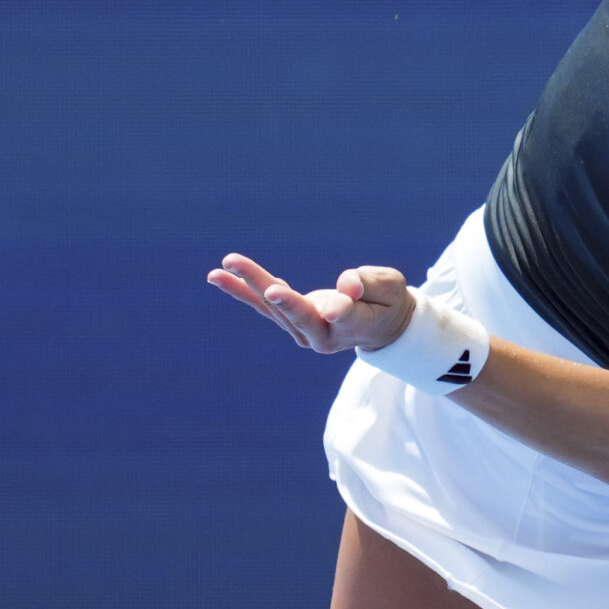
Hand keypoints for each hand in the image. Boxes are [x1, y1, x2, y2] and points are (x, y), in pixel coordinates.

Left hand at [207, 253, 417, 355]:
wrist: (378, 325)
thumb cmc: (389, 301)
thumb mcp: (391, 288)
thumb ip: (370, 286)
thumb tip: (345, 289)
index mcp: (355, 327)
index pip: (344, 317)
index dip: (340, 309)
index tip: (336, 306)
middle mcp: (322, 336)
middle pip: (299, 313)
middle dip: (282, 298)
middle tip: (269, 289)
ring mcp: (302, 331)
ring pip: (273, 307)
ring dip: (246, 286)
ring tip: (217, 272)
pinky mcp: (289, 321)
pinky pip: (263, 305)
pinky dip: (241, 290)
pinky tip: (220, 275)